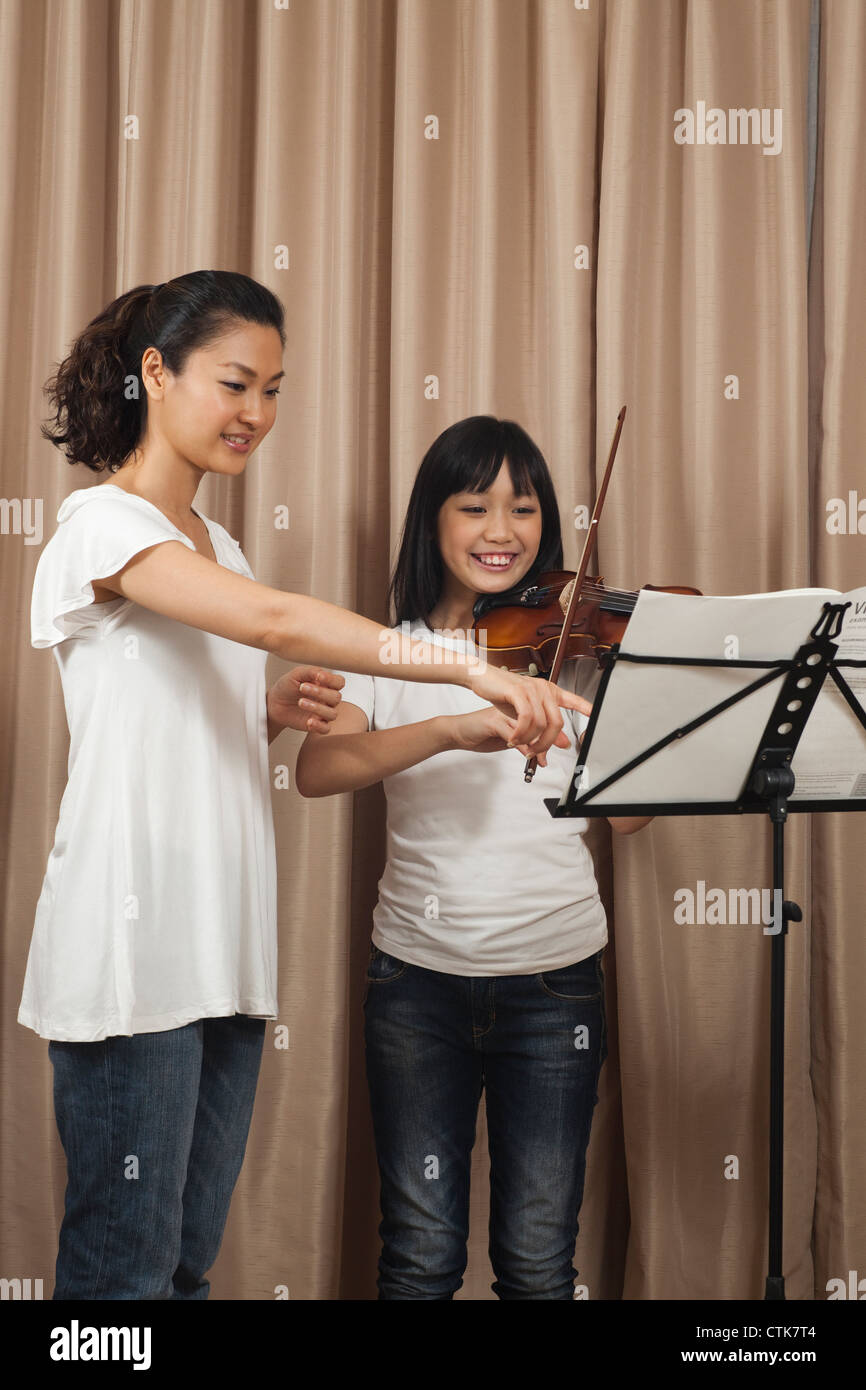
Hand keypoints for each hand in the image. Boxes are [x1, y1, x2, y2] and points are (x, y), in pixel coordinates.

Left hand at [266, 667, 343, 734]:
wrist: (274, 702)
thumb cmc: (287, 686)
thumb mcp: (296, 674)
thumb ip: (310, 672)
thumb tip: (321, 673)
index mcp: (326, 684)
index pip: (339, 682)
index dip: (332, 680)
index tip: (319, 677)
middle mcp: (327, 699)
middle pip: (336, 697)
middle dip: (320, 692)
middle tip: (302, 687)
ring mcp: (323, 713)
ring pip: (332, 714)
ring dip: (317, 708)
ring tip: (300, 702)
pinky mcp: (317, 725)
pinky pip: (325, 729)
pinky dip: (319, 726)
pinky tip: (309, 721)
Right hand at [465, 664, 592, 760]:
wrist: (482, 679)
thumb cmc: (503, 694)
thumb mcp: (525, 713)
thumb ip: (544, 727)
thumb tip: (564, 744)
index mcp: (549, 691)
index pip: (574, 699)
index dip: (587, 708)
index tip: (596, 715)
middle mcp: (544, 689)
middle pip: (557, 722)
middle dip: (547, 743)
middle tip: (536, 753)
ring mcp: (532, 689)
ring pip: (541, 724)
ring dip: (530, 741)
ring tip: (519, 745)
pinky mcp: (519, 692)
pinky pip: (526, 719)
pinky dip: (520, 734)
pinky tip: (513, 739)